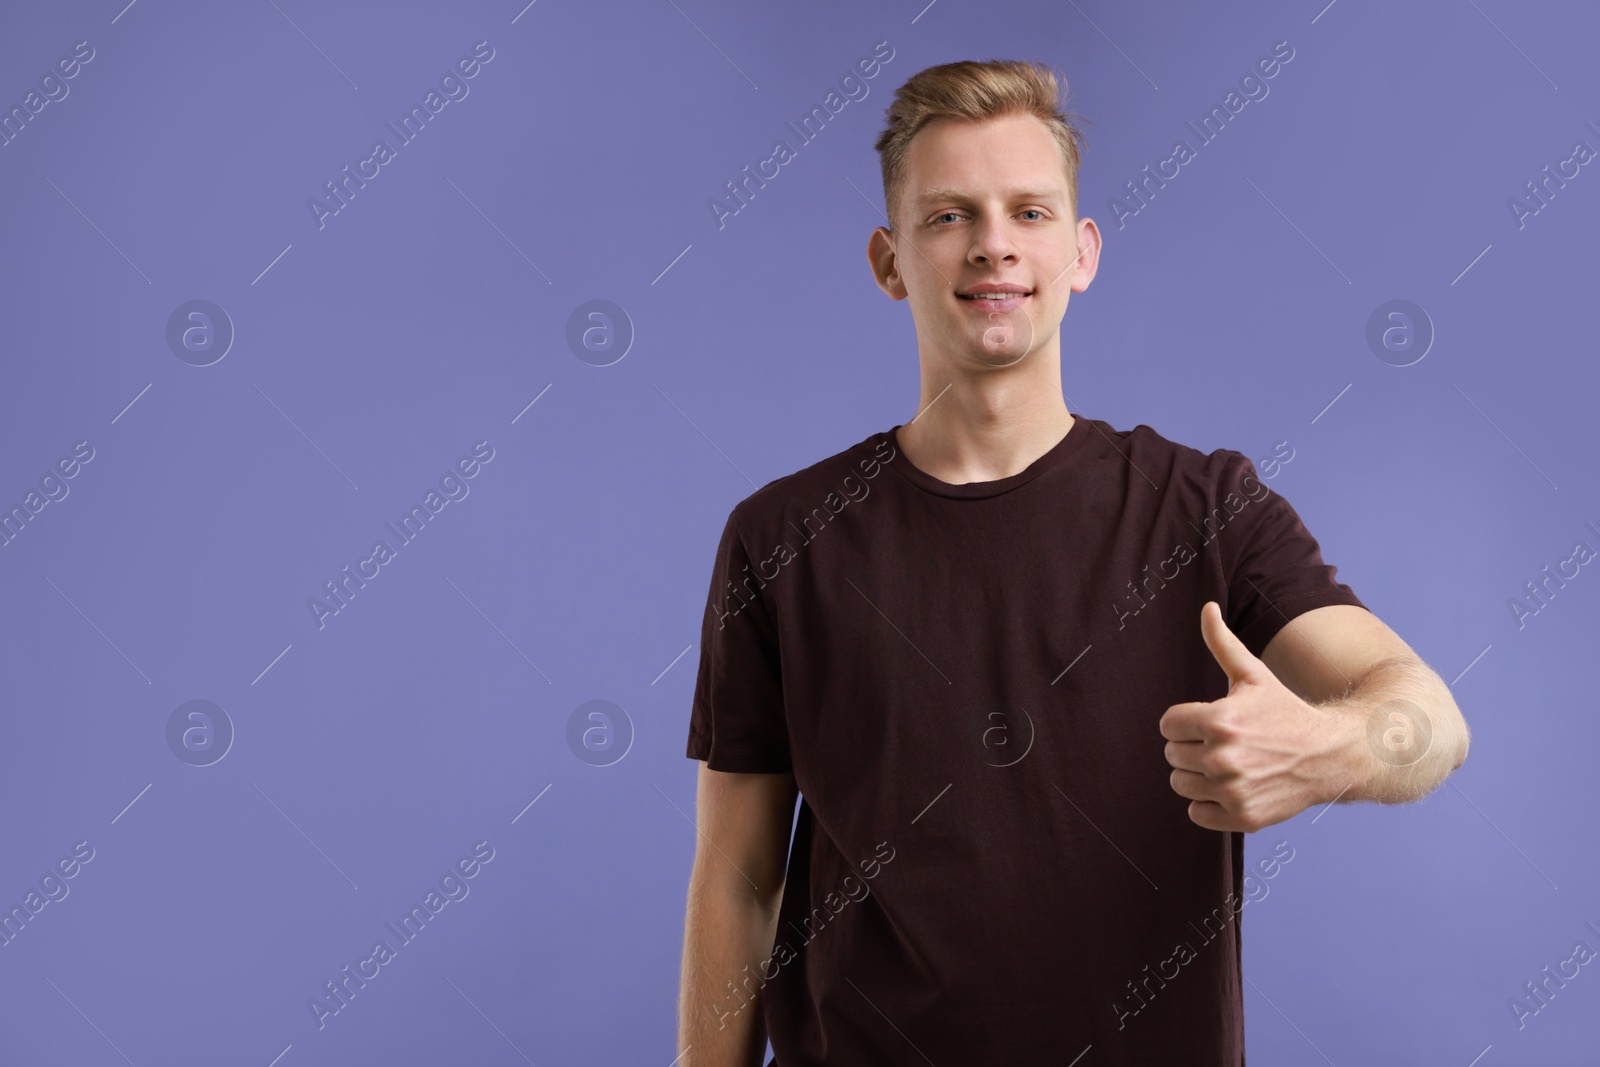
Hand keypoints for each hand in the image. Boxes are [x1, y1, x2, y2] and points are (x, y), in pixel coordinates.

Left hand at [1159, 601, 1345, 831]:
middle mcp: (1224, 757)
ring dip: (1198, 776)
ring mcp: (1234, 790)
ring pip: (1181, 785)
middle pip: (1172, 755)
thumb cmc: (1285, 711)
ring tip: (1228, 764)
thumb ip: (1222, 643)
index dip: (1185, 722)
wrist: (1330, 755)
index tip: (1209, 722)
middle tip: (1223, 743)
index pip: (1167, 725)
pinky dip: (1209, 804)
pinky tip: (1233, 787)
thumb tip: (1206, 607)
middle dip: (1192, 747)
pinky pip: (1197, 813)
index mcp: (1220, 720)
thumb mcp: (1253, 675)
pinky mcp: (1243, 817)